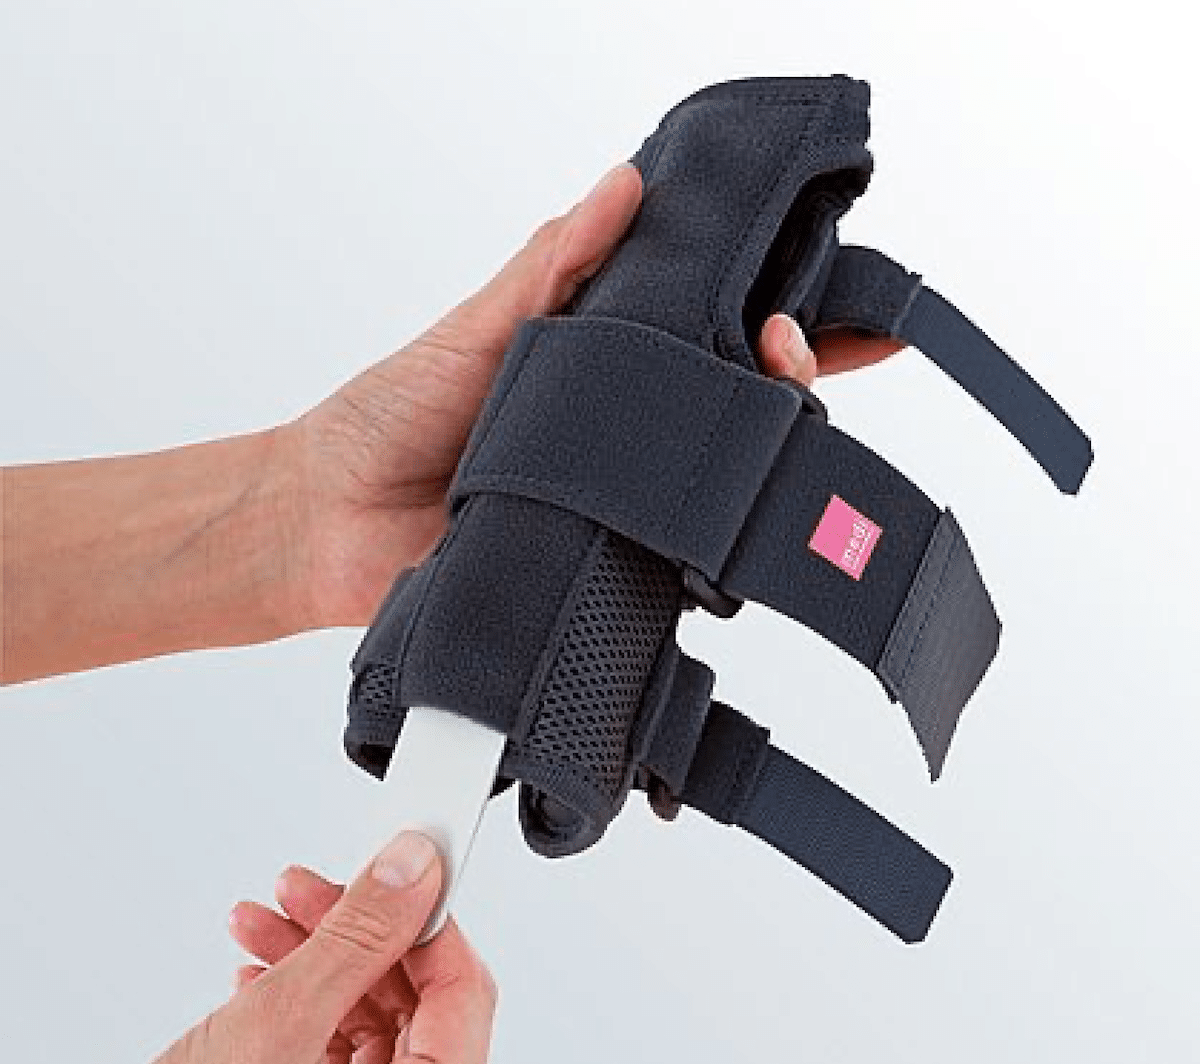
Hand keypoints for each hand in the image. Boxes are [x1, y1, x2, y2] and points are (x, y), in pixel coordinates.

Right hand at [42, 833, 495, 1063]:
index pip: (463, 993)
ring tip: (262, 923)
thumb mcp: (279, 1025)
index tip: (396, 868)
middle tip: (305, 889)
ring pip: (369, 1023)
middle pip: (413, 1004)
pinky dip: (302, 1010)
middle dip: (352, 935)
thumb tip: (413, 871)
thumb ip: (358, 937)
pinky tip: (259, 975)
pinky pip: (337, 1059)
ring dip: (317, 964)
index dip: (424, 919)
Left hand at [291, 163, 900, 629]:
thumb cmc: (389, 419)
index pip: (707, 342)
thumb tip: (627, 184)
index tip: (826, 297)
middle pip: (734, 414)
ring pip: (720, 490)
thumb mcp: (478, 329)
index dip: (774, 322)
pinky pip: (671, 566)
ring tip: (773, 412)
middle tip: (794, 350)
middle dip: (790, 378)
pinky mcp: (600, 576)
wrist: (324, 523)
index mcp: (600, 377)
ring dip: (760, 454)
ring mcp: (618, 511)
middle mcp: (620, 444)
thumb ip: (552, 267)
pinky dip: (712, 544)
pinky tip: (735, 520)